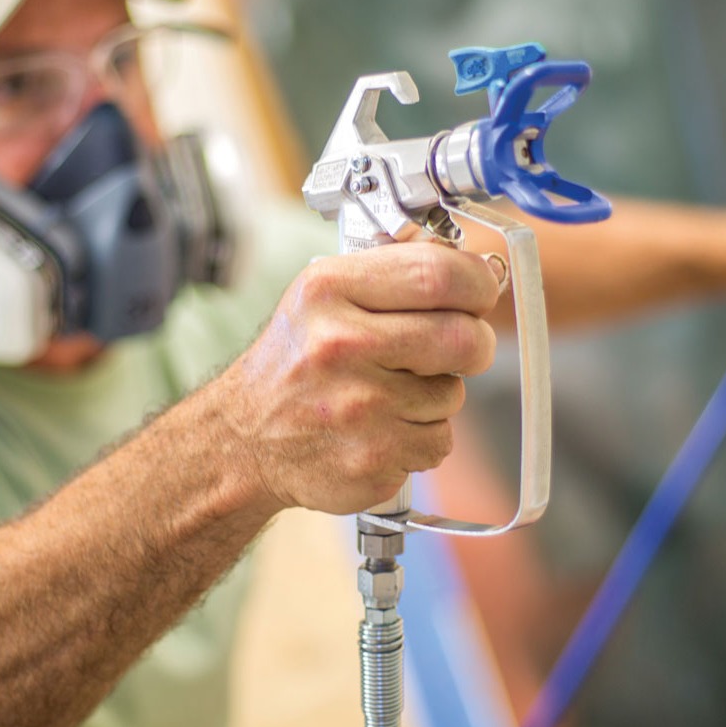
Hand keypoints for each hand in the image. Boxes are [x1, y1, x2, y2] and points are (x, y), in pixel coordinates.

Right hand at [222, 242, 504, 515]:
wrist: (244, 439)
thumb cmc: (295, 361)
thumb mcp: (324, 295)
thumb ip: (393, 273)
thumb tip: (476, 266)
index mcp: (330, 291)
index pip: (439, 273)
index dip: (478, 283)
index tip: (482, 292)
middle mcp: (341, 346)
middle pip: (463, 338)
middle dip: (474, 344)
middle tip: (457, 348)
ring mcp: (358, 408)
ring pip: (453, 395)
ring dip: (437, 395)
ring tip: (389, 393)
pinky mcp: (371, 460)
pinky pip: (438, 442)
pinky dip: (421, 438)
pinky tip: (383, 428)